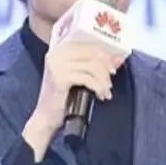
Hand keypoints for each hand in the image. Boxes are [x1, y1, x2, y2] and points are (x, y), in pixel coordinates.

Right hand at [22, 41, 123, 161]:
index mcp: (60, 50)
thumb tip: (118, 58)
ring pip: (92, 66)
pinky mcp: (60, 77)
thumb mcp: (79, 77)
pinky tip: (100, 96)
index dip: (104, 56)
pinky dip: (98, 88)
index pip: (88, 46)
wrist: (46, 118)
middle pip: (92, 54)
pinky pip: (88, 79)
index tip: (113, 68)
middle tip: (110, 83)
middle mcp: (57, 54)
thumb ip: (95, 65)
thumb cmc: (63, 99)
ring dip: (103, 81)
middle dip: (105, 69)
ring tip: (105, 92)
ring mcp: (57, 65)